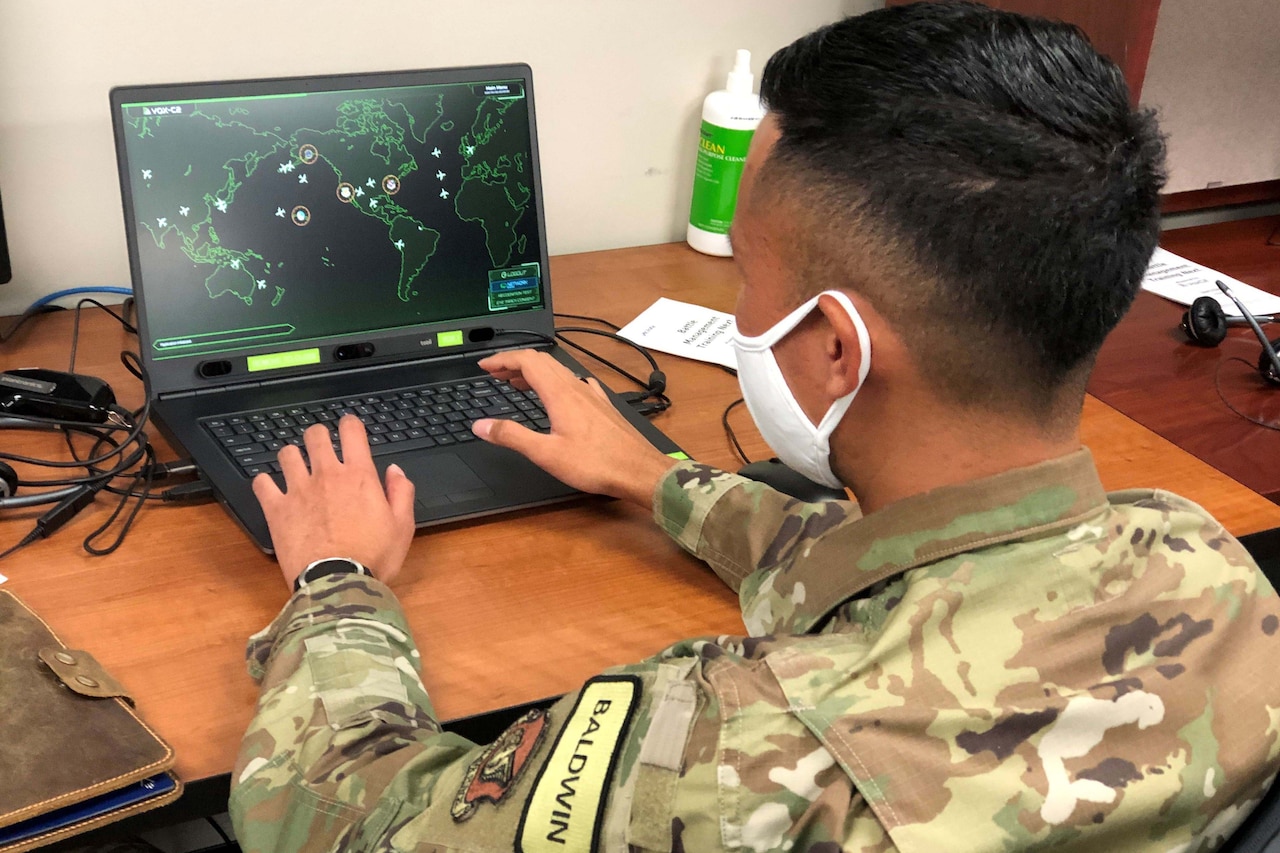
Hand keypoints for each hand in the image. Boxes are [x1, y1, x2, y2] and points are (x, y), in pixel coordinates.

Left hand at [252, 415, 416, 590]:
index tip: (349, 428)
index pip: (352, 431)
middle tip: (320, 446)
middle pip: (315, 435)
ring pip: (287, 454)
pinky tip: (270, 488)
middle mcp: (327, 475)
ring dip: (292, 456)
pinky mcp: (276, 510)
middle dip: (318, 436)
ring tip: (296, 467)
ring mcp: (298, 490)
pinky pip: (262, 483)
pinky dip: (265, 482)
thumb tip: (395, 471)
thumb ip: (401, 492)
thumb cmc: (373, 557)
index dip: (350, 424)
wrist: (338, 583)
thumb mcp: (403, 526)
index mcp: (359, 476)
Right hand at [473, 349, 678, 505]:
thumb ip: (511, 436)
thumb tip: (481, 425)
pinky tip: (559, 392)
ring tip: (518, 383)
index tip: (485, 366)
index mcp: (560, 394)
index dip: (502, 360)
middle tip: (496, 374)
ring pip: (559, 371)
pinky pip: (575, 383)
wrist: (638, 470)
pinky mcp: (602, 406)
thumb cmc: (596, 464)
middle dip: (515, 363)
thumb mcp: (546, 454)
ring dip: (535, 372)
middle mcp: (577, 388)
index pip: (527, 362)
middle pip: (542, 361)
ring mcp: (592, 395)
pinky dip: (557, 382)